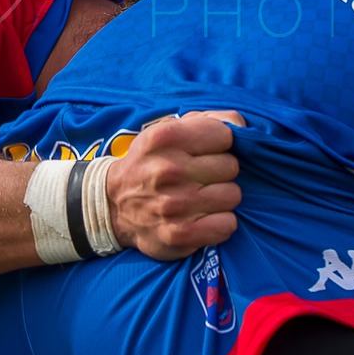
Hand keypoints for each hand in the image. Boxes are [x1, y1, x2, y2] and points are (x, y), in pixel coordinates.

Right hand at [106, 111, 243, 258]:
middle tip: (202, 176)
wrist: (113, 205)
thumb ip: (206, 120)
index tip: (208, 151)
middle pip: (231, 166)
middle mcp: (169, 169)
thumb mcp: (166, 130)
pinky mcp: (180, 234)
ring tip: (202, 197)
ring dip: (221, 197)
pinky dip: (220, 222)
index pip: (225, 134)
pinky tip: (204, 217)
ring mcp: (175, 204)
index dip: (221, 143)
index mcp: (166, 137)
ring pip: (233, 195)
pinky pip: (227, 225)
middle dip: (220, 171)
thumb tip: (240, 125)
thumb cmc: (150, 163)